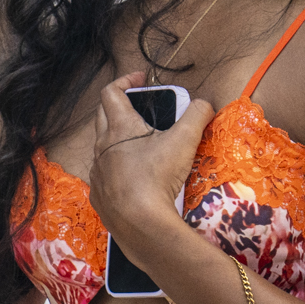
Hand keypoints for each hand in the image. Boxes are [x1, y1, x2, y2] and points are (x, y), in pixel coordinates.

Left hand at [86, 72, 212, 267]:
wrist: (140, 224)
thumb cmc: (158, 177)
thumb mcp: (185, 140)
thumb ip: (198, 114)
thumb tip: (206, 103)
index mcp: (119, 127)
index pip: (111, 91)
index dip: (126, 80)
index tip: (141, 79)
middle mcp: (101, 146)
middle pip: (102, 115)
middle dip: (119, 106)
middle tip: (140, 108)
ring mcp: (98, 171)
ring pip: (101, 146)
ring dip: (116, 139)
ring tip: (139, 144)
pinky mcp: (99, 195)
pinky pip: (104, 174)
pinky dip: (115, 167)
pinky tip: (133, 176)